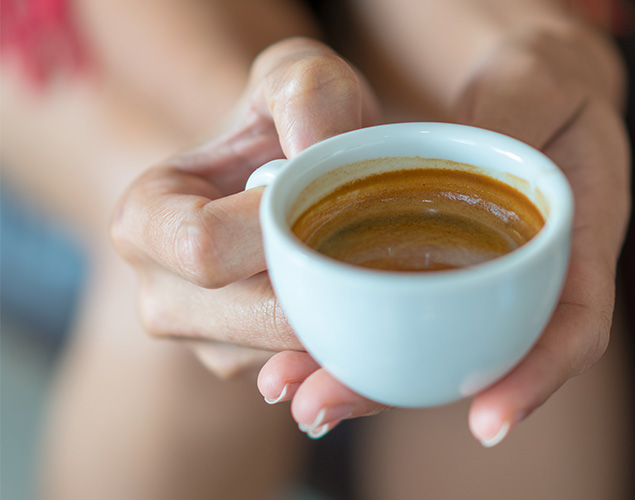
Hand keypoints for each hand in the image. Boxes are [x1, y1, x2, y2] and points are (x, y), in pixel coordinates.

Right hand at [111, 37, 379, 377]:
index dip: (282, 230)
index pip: (207, 249)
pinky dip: (348, 350)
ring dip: (347, 321)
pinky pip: (307, 378)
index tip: (331, 198)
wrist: (288, 171)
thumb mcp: (298, 78)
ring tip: (372, 268)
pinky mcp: (246, 366)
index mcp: (143, 220)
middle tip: (376, 244)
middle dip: (329, 284)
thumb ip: (308, 96)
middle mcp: (160, 294)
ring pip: (290, 358)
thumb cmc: (287, 122)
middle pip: (256, 320)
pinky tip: (368, 308)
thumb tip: (319, 160)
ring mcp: (203, 341)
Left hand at [257, 28, 629, 444]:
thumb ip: (517, 112)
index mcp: (576, 242)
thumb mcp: (541, 80)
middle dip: (401, 393)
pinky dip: (349, 334)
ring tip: (290, 391)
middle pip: (475, 357)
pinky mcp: (432, 272)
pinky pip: (394, 310)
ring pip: (424, 346)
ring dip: (358, 377)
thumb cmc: (546, 84)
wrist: (525, 93)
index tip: (488, 421)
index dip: (537, 376)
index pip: (574, 325)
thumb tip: (475, 149)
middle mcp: (525, 281)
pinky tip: (295, 349)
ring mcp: (476, 283)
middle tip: (324, 406)